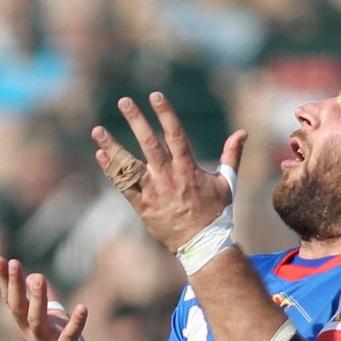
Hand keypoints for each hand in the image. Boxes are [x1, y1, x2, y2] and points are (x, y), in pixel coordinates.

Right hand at [0, 257, 97, 340]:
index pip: (11, 299)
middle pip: (18, 308)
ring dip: (37, 300)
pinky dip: (76, 323)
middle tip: (14, 263)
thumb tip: (36, 275)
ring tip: (39, 278)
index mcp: (26, 325)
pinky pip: (69, 338)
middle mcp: (30, 335)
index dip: (3, 280)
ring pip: (37, 321)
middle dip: (15, 285)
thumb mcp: (51, 319)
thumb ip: (45, 298)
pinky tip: (83, 308)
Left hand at [92, 91, 246, 252]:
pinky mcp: (142, 205)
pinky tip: (100, 154)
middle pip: (149, 143)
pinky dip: (111, 170)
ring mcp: (153, 191)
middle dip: (136, 120)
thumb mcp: (227, 182)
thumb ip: (231, 155)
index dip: (165, 114)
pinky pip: (123, 186)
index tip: (155, 96)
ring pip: (129, 165)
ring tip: (97, 130)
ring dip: (112, 147)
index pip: (175, 134)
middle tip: (123, 101)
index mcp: (188, 168)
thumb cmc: (215, 212)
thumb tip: (242, 133)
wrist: (202, 244)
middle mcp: (168, 176)